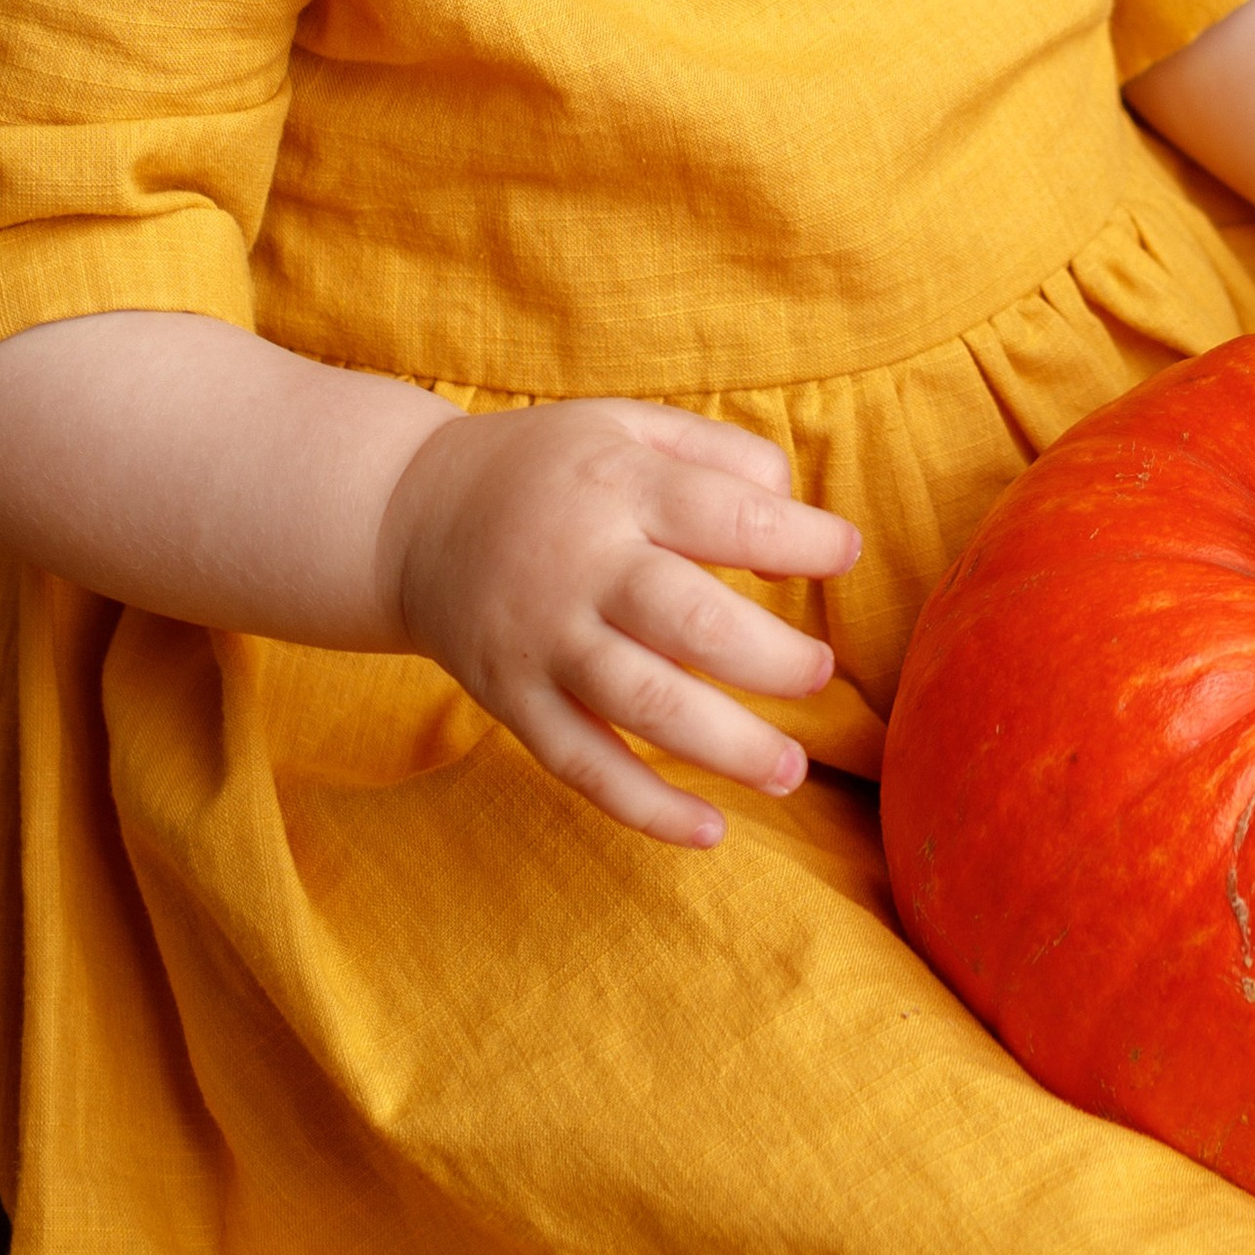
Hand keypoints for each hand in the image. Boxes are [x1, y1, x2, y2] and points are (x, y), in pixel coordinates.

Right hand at [376, 397, 861, 846]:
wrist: (410, 518)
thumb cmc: (551, 469)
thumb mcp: (629, 424)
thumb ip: (720, 457)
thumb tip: (791, 530)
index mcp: (618, 484)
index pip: (724, 515)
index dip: (798, 538)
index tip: (844, 553)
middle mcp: (581, 565)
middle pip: (689, 619)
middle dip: (771, 657)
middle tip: (820, 673)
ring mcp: (543, 641)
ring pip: (642, 703)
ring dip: (725, 746)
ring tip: (791, 770)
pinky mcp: (514, 702)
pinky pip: (582, 764)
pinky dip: (645, 806)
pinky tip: (711, 830)